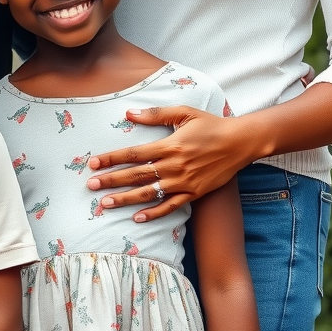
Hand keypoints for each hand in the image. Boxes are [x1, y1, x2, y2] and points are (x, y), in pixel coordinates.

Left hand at [86, 107, 250, 220]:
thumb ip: (156, 114)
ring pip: (150, 193)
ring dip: (126, 199)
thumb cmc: (211, 124)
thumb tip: (129, 113)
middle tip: (91, 186)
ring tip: (106, 204)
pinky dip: (154, 213)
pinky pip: (171, 206)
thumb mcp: (184, 112)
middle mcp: (174, 165)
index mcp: (169, 144)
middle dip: (112, 180)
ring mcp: (184, 182)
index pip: (133, 153)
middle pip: (137, 175)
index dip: (112, 159)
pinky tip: (137, 218)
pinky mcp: (194, 193)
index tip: (93, 164)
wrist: (240, 143)